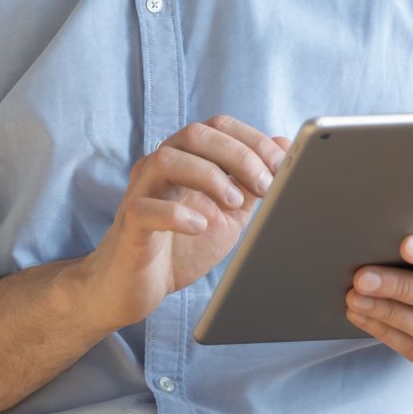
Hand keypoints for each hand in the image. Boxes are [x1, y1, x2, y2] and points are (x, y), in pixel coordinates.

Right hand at [74, 115, 289, 334]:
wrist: (132, 287)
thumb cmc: (180, 246)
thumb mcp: (227, 213)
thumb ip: (251, 180)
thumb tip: (282, 144)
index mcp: (185, 158)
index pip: (218, 126)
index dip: (252, 141)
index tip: (279, 166)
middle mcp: (159, 167)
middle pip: (194, 134)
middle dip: (236, 154)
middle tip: (264, 184)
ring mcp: (140, 193)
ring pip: (166, 160)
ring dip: (208, 176)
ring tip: (233, 203)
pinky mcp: (130, 225)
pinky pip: (145, 209)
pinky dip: (176, 214)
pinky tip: (199, 226)